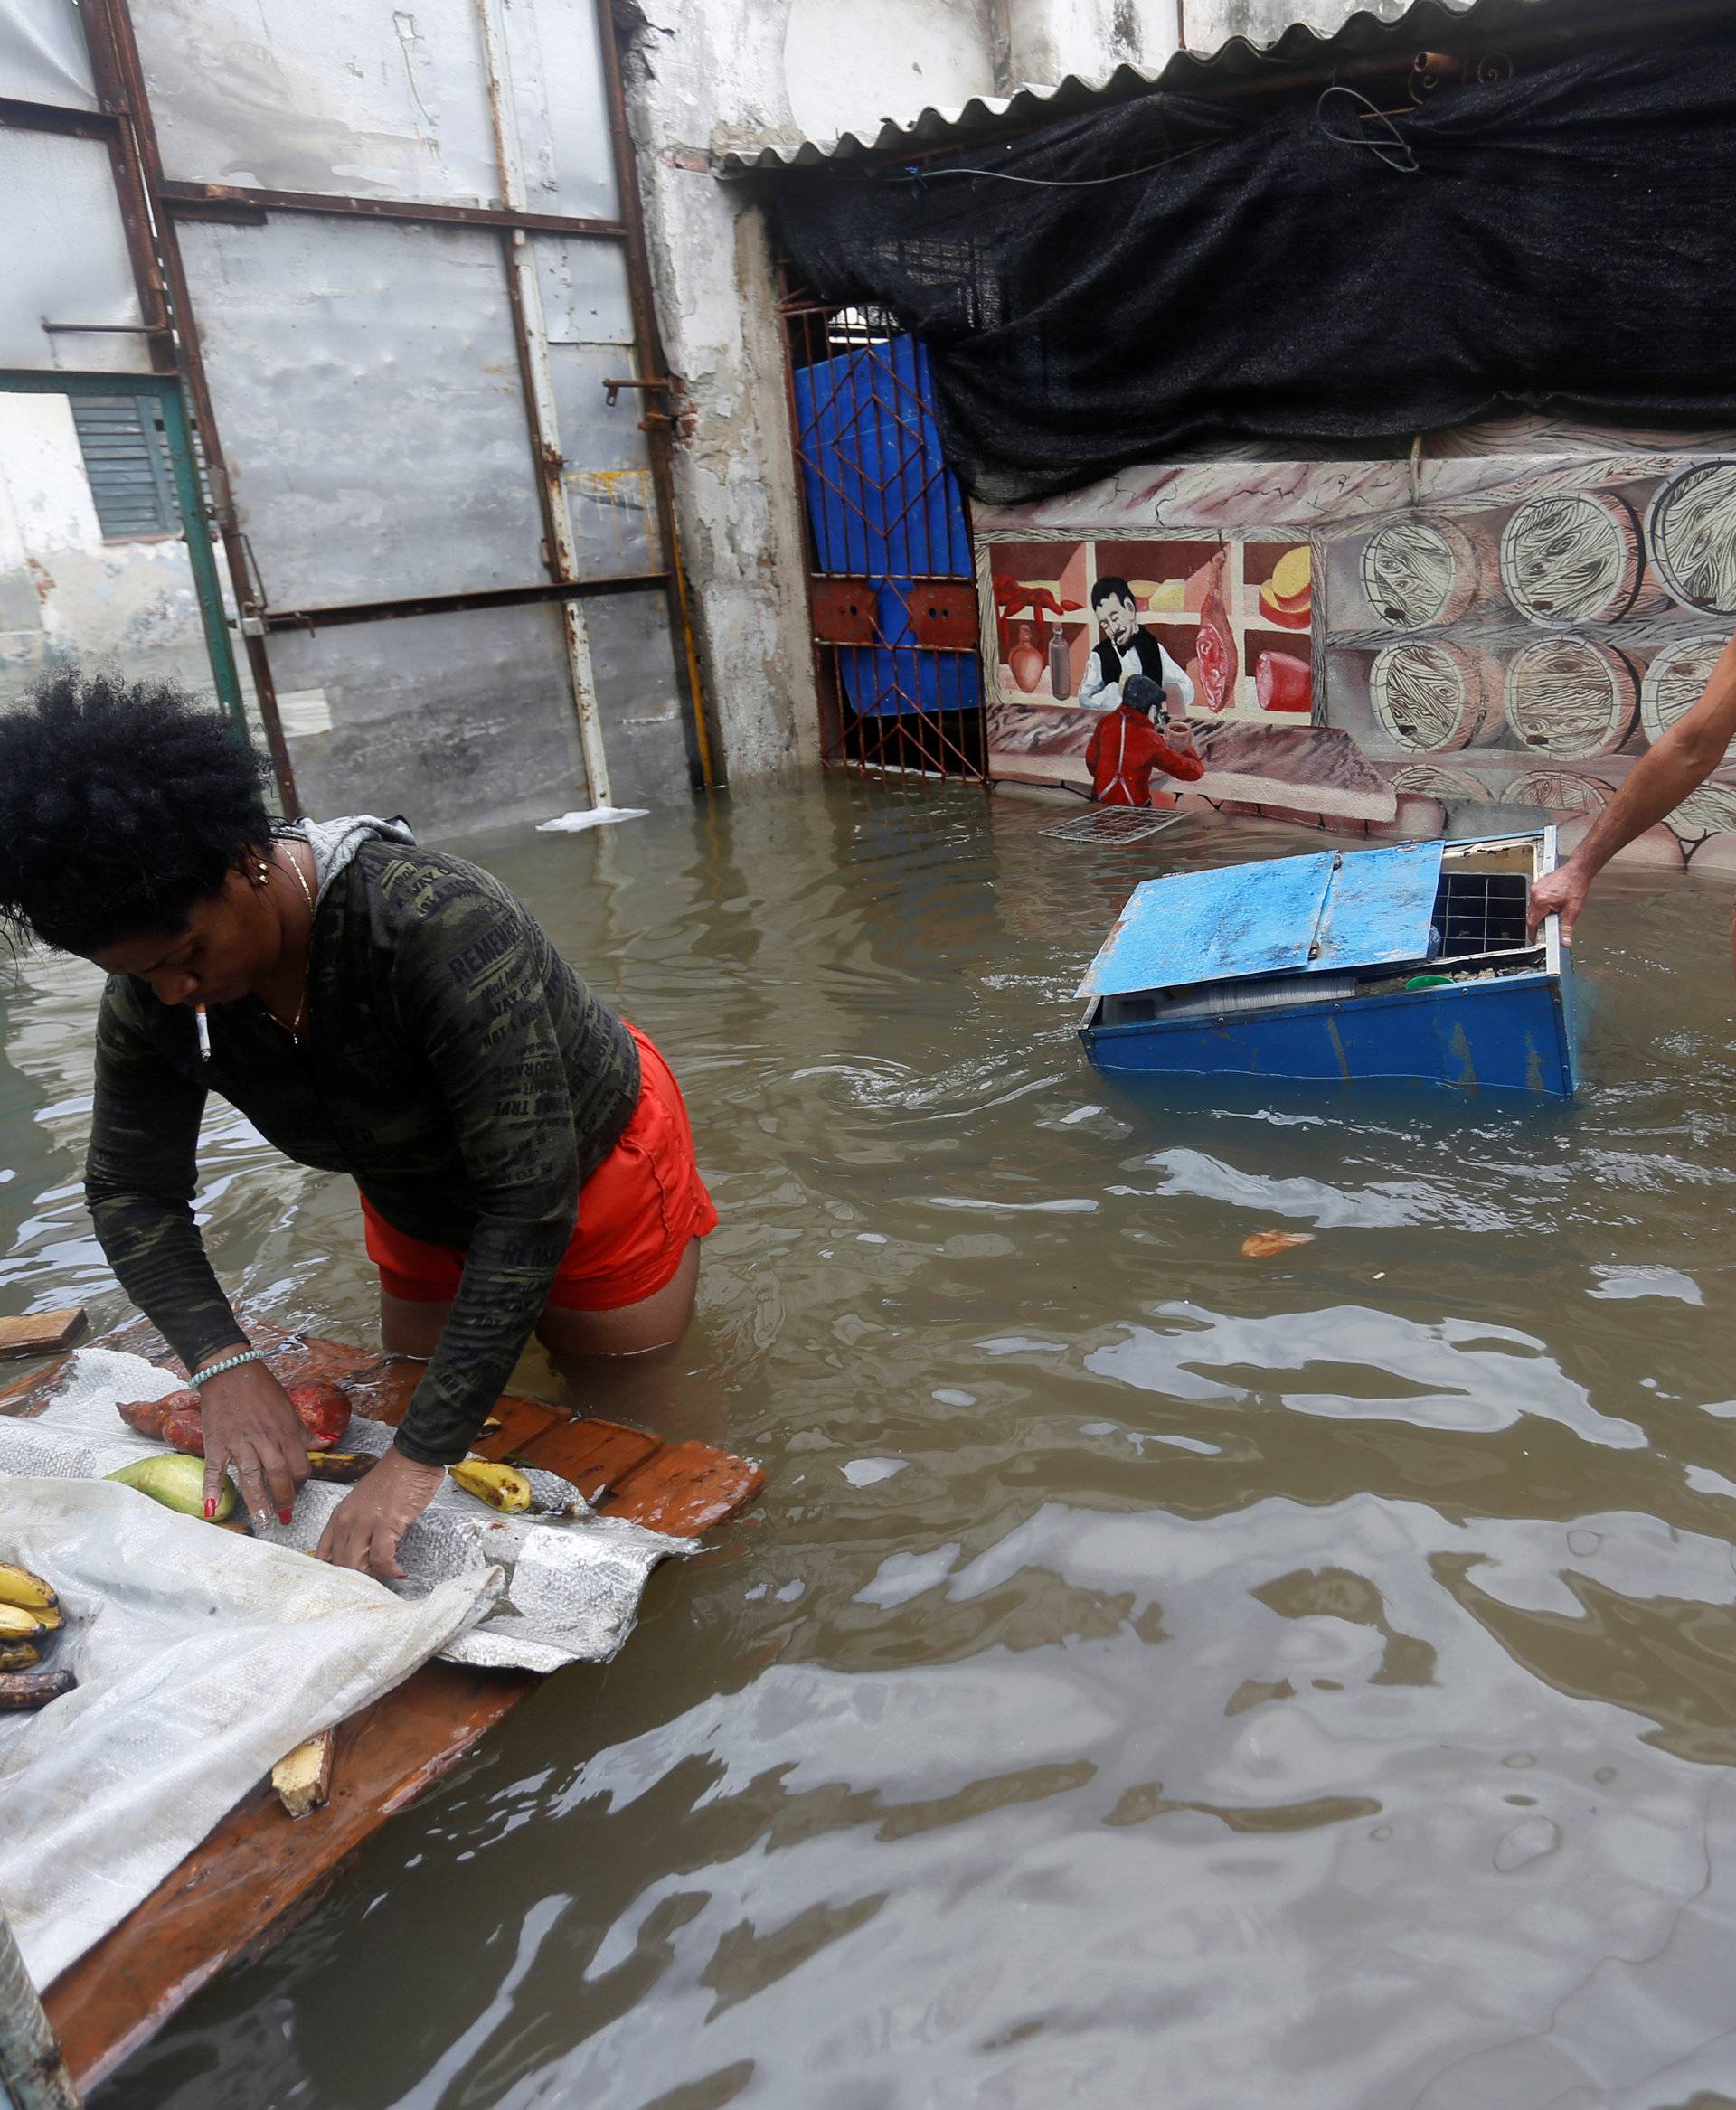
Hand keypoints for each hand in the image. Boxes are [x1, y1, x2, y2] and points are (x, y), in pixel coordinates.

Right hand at [197, 1357, 311, 1526]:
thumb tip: (325, 1444)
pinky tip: (211, 1507)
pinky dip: (211, 1488)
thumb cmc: (262, 1389)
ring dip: (257, 1500)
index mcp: (286, 1431)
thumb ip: (303, 1431)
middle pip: (279, 1474)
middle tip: (284, 1518)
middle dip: (284, 1498)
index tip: (296, 1493)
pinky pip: (215, 1469)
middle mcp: (266, 1439)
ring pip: (251, 1475)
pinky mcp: (217, 1443)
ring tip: (262, 1519)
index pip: (300, 1464)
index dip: (301, 1482)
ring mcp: (240, 1442)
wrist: (230, 1371)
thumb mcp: (289, 1407)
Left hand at [315, 1447, 444, 1580]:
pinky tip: (398, 1571)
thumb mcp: (363, 1503)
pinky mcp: (385, 1524)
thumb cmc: (393, 1480)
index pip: (323, 1555)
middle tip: (373, 1582)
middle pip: (340, 1565)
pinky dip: (390, 1570)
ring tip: (386, 1576)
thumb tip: (361, 1555)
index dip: (333, 1574)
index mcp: (338, 1516)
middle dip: (357, 1579)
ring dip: (373, 1576)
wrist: (411, 1459)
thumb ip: (357, 1527)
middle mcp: (346, 1522)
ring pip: (357, 1565)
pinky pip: (381, 1559)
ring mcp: (364, 1523)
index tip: (348, 1583)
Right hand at [1526, 862, 1590, 943]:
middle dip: (1538, 924)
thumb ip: (1566, 928)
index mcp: (1542, 901)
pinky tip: (1552, 905)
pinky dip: (1541, 906)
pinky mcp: (1537, 886)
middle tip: (1548, 928)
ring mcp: (1535, 889)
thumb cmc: (1576, 886)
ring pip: (1532, 908)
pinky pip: (1534, 901)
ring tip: (1552, 914)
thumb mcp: (1573, 910)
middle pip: (1530, 916)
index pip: (1532, 923)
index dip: (1533, 933)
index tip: (1536, 938)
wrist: (1577, 871)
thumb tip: (1565, 942)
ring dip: (1539, 914)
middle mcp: (1535, 895)